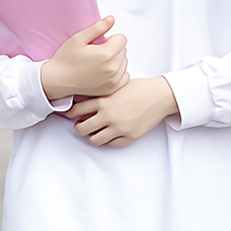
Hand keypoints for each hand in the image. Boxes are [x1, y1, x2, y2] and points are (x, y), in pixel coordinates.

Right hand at [40, 16, 129, 100]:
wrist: (58, 80)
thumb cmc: (66, 59)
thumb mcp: (78, 39)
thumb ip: (97, 28)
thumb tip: (112, 19)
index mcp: (106, 54)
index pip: (122, 39)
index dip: (110, 38)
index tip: (99, 43)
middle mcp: (112, 69)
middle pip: (124, 50)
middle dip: (113, 48)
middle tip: (96, 53)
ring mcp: (113, 81)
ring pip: (124, 63)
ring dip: (115, 60)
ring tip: (99, 62)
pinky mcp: (112, 89)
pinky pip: (124, 76)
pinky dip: (117, 72)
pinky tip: (104, 72)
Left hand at [60, 76, 178, 146]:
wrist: (160, 96)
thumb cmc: (140, 88)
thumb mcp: (116, 86)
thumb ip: (101, 95)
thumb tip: (84, 101)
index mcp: (104, 101)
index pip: (77, 110)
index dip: (70, 113)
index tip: (70, 115)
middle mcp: (109, 116)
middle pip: (82, 128)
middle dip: (80, 127)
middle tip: (82, 125)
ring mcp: (119, 128)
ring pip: (94, 140)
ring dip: (93, 136)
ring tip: (96, 131)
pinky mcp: (129, 136)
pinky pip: (112, 144)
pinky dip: (109, 141)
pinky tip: (111, 134)